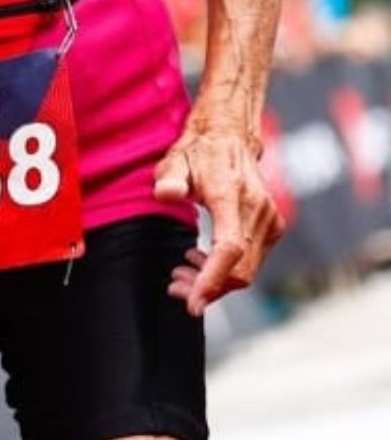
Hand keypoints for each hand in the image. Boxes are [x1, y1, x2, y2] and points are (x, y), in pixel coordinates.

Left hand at [155, 118, 284, 314]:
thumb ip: (169, 177)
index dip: (213, 279)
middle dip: (208, 288)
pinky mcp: (273, 226)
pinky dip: (228, 269)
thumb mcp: (175, 158)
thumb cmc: (199, 151)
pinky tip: (201, 259)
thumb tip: (166, 194)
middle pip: (239, 268)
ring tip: (181, 274)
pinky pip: (252, 260)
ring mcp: (270, 219)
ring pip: (247, 270)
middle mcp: (257, 209)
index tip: (194, 302)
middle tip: (175, 288)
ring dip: (215, 281)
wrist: (231, 137)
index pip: (229, 247)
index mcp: (231, 195)